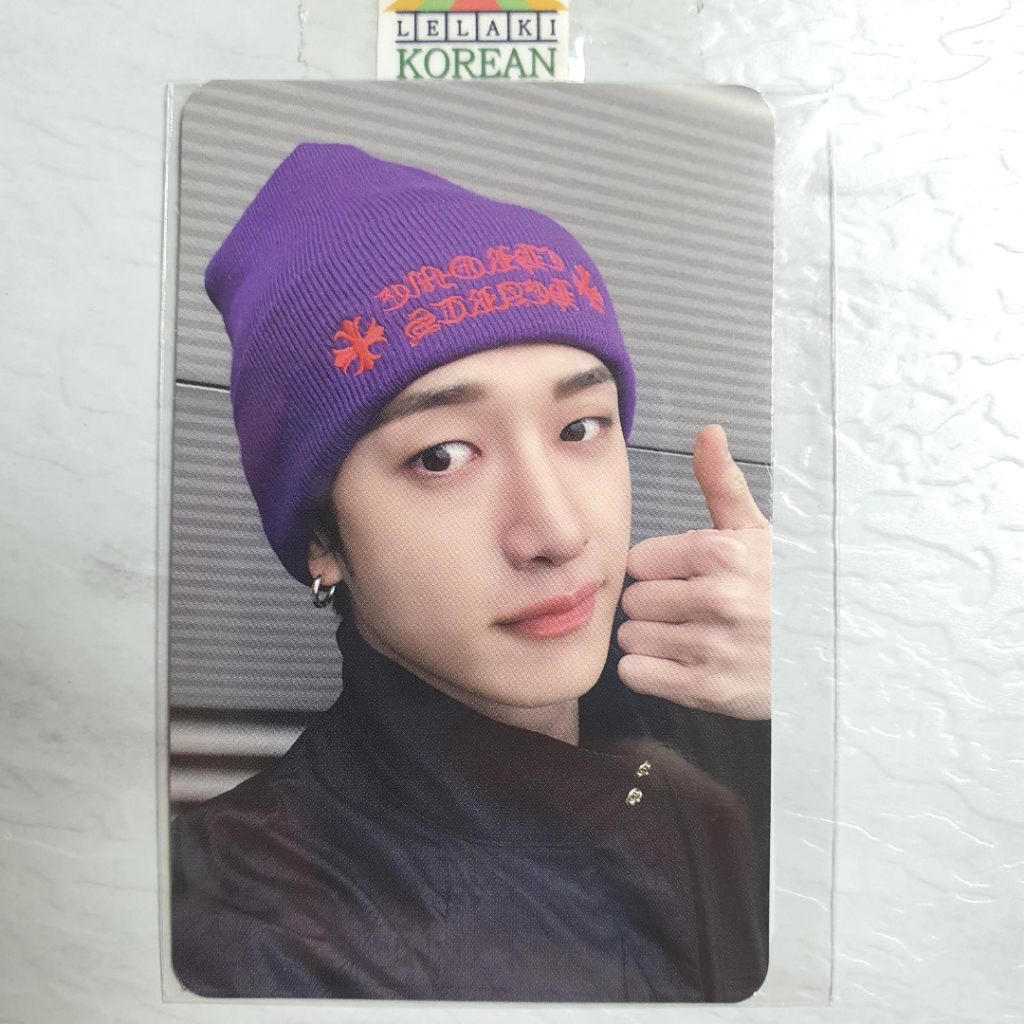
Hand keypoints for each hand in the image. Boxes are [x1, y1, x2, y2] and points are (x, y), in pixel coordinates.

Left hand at [616, 425, 770, 719]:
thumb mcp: (759, 532)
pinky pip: (636, 673)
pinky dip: (649, 672)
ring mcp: (711, 646)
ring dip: (651, 640)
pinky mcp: (706, 689)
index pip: (638, 560)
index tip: (684, 579)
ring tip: (688, 637)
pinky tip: (678, 664)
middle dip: (654, 605)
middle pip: (633, 599)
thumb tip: (707, 431)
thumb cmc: (785, 590)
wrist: (832, 657)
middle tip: (689, 612)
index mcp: (723, 552)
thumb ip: (722, 483)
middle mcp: (717, 597)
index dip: (658, 571)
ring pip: (631, 636)